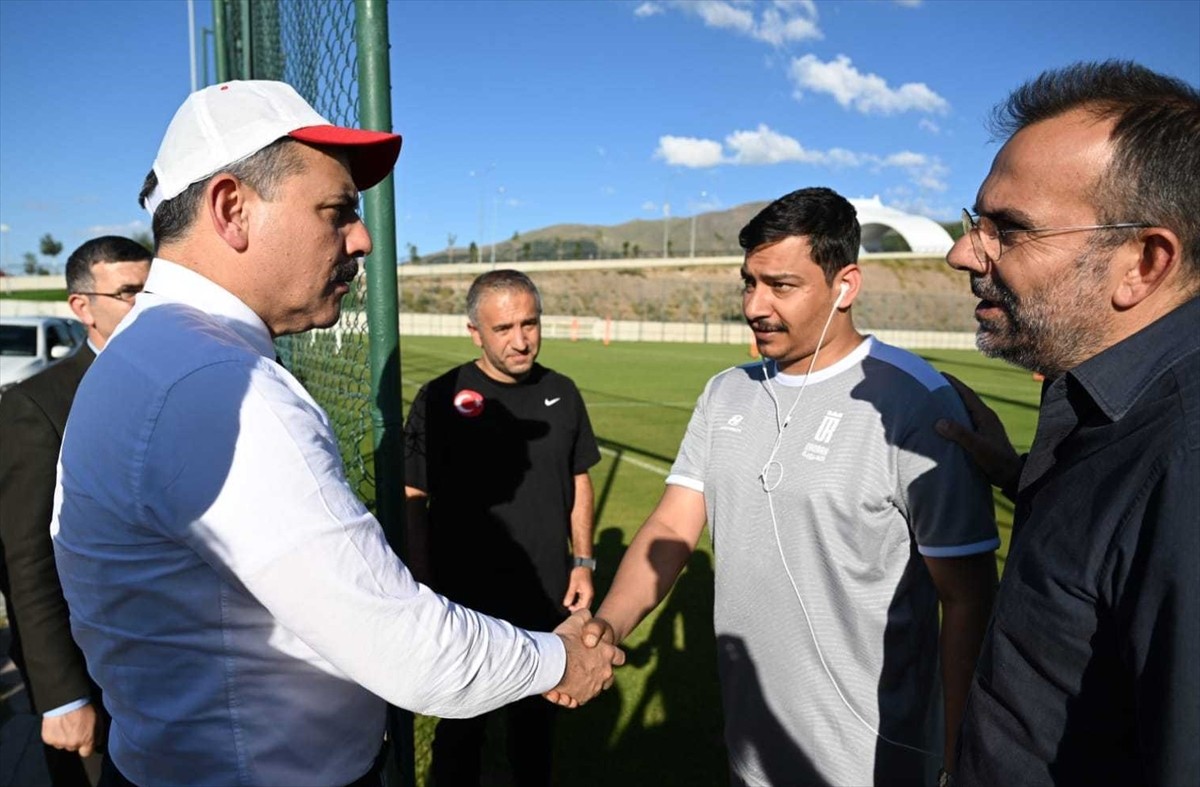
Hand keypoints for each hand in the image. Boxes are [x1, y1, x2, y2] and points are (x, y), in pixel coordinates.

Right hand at [42, 703, 97, 757]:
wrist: (65, 700)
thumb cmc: (84, 706)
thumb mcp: (98, 718)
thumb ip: (98, 733)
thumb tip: (98, 743)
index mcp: (86, 741)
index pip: (86, 753)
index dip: (85, 746)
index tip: (84, 740)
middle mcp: (72, 744)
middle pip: (73, 747)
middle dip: (73, 740)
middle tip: (73, 727)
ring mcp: (59, 742)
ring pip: (61, 744)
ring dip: (63, 737)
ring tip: (64, 724)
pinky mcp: (48, 738)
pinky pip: (51, 740)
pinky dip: (53, 734)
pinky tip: (56, 724)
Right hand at [543, 610, 623, 707]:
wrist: (552, 662)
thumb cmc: (564, 641)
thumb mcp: (577, 620)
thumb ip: (585, 616)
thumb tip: (586, 614)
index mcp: (608, 653)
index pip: (619, 657)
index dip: (612, 656)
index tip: (602, 655)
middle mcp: (605, 672)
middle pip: (607, 676)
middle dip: (596, 674)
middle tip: (580, 668)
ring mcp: (594, 687)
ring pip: (591, 688)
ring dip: (580, 685)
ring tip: (565, 681)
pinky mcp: (582, 698)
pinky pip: (578, 699)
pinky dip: (571, 696)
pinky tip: (559, 691)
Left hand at [561, 567, 594, 612]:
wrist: (582, 565)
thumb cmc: (579, 573)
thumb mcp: (573, 584)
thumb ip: (570, 595)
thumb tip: (566, 604)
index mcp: (588, 594)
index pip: (583, 607)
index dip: (576, 610)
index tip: (569, 609)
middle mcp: (590, 595)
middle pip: (585, 607)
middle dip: (577, 609)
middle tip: (568, 608)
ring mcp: (589, 593)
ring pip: (584, 604)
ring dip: (577, 606)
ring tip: (569, 606)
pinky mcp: (586, 591)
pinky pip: (583, 600)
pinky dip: (578, 602)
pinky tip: (572, 602)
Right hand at [935, 373, 1022, 496]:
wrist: (1011, 475)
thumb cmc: (997, 460)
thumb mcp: (978, 447)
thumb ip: (960, 434)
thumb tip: (939, 422)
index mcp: (985, 415)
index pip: (968, 394)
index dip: (954, 383)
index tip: (940, 373)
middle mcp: (985, 418)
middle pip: (966, 399)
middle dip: (951, 390)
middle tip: (934, 384)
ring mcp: (984, 427)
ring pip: (966, 410)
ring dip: (953, 403)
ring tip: (936, 401)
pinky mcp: (982, 436)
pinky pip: (966, 420)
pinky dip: (955, 417)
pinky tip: (946, 422)